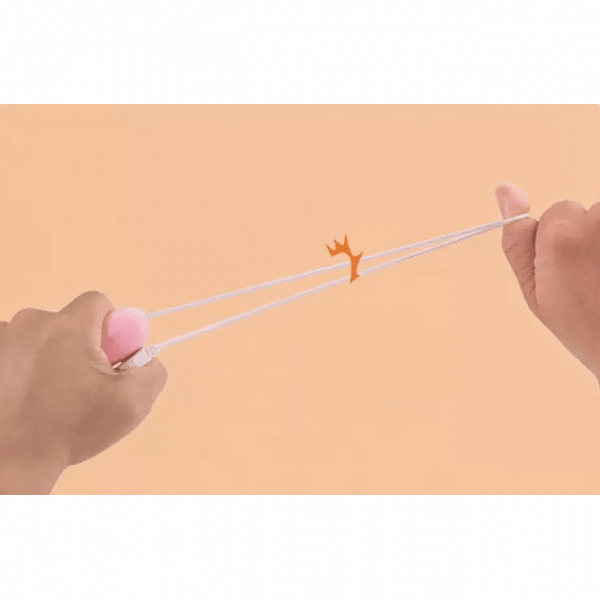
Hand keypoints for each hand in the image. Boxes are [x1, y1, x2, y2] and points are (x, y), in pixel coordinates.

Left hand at [0, 291, 167, 493]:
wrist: (9, 459)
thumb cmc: (72, 428)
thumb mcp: (132, 403)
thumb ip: (152, 370)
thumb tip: (143, 356)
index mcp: (69, 326)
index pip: (98, 303)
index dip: (110, 329)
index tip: (107, 360)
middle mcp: (31, 322)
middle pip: (68, 322)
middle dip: (79, 346)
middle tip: (81, 384)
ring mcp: (3, 337)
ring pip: (40, 337)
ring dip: (48, 356)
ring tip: (48, 396)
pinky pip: (14, 350)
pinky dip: (22, 366)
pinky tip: (24, 395)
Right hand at [497, 184, 599, 380]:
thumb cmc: (583, 327)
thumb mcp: (534, 291)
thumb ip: (517, 240)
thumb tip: (506, 189)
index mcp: (563, 239)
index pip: (560, 210)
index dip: (560, 240)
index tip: (570, 270)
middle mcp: (597, 225)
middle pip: (588, 212)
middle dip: (588, 237)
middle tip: (593, 277)